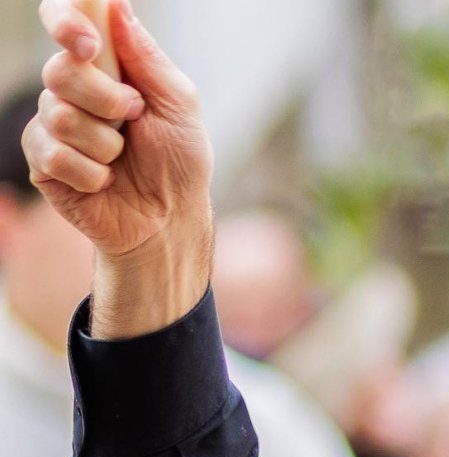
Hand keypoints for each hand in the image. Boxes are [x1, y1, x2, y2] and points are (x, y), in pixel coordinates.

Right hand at [22, 0, 213, 337]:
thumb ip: (148, 59)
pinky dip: (91, 172)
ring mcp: (54, 125)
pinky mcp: (43, 162)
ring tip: (122, 157)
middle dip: (105, 99)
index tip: (86, 43)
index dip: (65, 22)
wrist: (169, 217)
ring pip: (59, 116)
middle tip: (133, 118)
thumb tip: (117, 8)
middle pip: (60, 71)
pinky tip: (104, 180)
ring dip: (104, 142)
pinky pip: (54, 155)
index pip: (67, 24)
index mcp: (106, 68)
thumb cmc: (179, 161)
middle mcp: (73, 90)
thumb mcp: (179, 105)